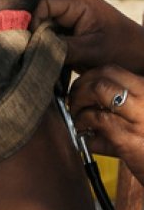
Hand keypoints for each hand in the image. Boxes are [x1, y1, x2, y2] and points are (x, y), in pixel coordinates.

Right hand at [32, 0, 143, 74]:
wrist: (141, 57)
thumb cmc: (123, 51)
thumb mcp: (90, 52)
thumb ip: (59, 48)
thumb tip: (31, 49)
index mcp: (77, 0)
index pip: (42, 3)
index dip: (31, 22)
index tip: (29, 45)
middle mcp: (71, 1)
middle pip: (38, 10)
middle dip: (33, 32)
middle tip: (30, 54)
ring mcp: (71, 12)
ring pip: (42, 22)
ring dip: (39, 39)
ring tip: (38, 57)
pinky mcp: (71, 24)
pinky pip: (50, 30)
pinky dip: (47, 44)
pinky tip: (46, 57)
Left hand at [69, 65, 143, 187]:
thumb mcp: (141, 118)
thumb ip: (121, 107)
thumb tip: (89, 102)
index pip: (112, 69)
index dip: (89, 76)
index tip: (80, 86)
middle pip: (102, 77)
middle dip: (80, 86)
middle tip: (73, 100)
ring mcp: (138, 117)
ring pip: (98, 92)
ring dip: (78, 102)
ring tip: (76, 116)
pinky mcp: (128, 139)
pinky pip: (97, 119)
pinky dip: (83, 121)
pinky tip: (82, 131)